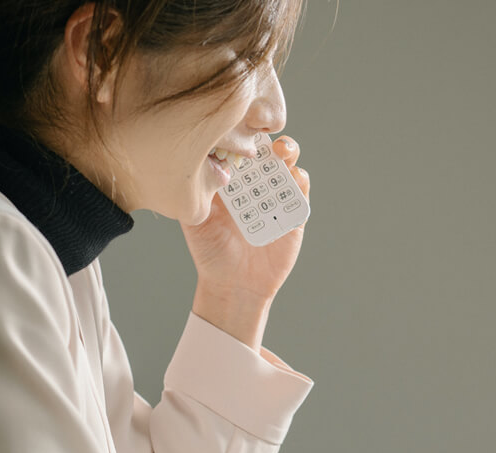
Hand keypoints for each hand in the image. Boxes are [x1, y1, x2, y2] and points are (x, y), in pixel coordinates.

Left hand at [181, 136, 309, 348]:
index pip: (238, 148)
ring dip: (288, 152)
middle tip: (264, 136)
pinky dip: (301, 181)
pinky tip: (294, 178)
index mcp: (232, 181)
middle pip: (266, 150)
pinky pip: (301, 192)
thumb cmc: (211, 253)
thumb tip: (194, 160)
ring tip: (283, 152)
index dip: (240, 134)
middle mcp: (255, 185)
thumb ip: (195, 193)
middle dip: (267, 138)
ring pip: (287, 165)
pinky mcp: (295, 214)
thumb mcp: (194, 220)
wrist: (234, 285)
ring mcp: (276, 197)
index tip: (237, 125)